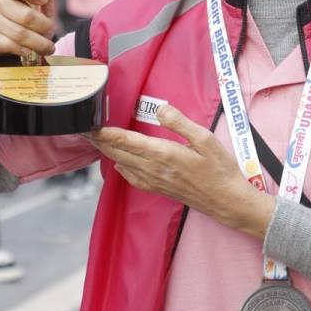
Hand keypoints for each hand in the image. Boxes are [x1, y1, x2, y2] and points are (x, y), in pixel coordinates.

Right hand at [0, 0, 56, 59]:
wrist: (20, 44)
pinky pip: (9, 45)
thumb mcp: (43, 2)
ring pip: (20, 33)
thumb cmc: (32, 19)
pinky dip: (24, 50)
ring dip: (39, 43)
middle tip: (52, 31)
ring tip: (48, 46)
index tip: (44, 0)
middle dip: (44, 26)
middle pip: (26, 16)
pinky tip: (30, 51)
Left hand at [87, 105, 275, 237]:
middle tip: (84, 129)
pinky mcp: (158, 189)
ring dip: (108, 152)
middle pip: (118, 153)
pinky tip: (118, 162)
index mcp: (164, 154)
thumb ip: (181, 123)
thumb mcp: (205, 139)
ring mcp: (154, 181)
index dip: (106, 133)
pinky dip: (120, 167)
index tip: (90, 125)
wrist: (227, 201)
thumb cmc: (220, 169)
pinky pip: (132, 177)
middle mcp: (154, 169)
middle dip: (99, 141)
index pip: (127, 141)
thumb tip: (161, 108)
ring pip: (122, 164)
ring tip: (96, 141)